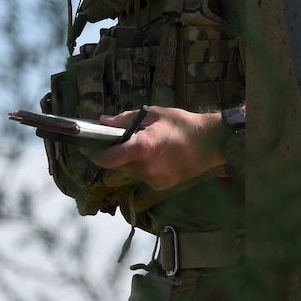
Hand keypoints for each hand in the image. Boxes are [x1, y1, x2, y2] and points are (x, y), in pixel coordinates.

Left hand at [83, 105, 227, 192]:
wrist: (211, 143)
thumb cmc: (182, 124)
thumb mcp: (153, 115)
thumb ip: (124, 120)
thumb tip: (103, 122)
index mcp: (142, 148)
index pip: (108, 159)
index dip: (94, 155)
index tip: (88, 148)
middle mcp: (146, 168)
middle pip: (117, 166)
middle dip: (113, 155)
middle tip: (113, 143)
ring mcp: (154, 179)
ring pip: (129, 172)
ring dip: (128, 161)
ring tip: (141, 147)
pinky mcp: (161, 186)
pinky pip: (142, 177)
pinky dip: (142, 168)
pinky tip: (155, 156)